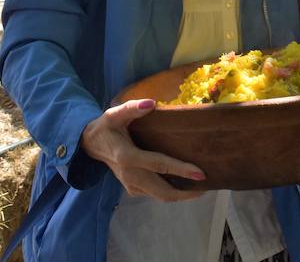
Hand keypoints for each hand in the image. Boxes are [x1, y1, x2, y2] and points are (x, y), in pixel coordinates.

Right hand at [80, 99, 205, 201]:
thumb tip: (151, 103)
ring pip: (161, 196)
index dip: (181, 170)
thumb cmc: (106, 127)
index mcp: (127, 157)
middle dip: (187, 192)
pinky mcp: (133, 189)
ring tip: (202, 186)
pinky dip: (172, 191)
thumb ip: (132, 108)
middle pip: (163, 191)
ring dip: (182, 194)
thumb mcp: (114, 114)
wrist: (90, 145)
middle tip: (209, 184)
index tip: (200, 173)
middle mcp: (130, 176)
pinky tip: (185, 183)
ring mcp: (131, 185)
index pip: (159, 165)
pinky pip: (156, 194)